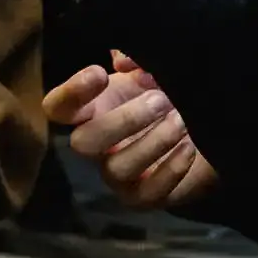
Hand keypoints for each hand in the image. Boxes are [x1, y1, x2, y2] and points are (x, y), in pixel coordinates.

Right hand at [45, 53, 216, 210]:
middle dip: (123, 120)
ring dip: (152, 142)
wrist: (200, 132)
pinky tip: (189, 148)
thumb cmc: (163, 96)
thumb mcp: (148, 72)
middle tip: (160, 99)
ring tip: (181, 121)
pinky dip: (171, 169)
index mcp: (90, 112)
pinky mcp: (143, 197)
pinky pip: (148, 192)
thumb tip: (122, 60)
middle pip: (84, 143)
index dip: (71, 92)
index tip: (100, 73)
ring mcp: (117, 176)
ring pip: (117, 168)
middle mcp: (96, 147)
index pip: (58, 108)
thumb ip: (134, 59)